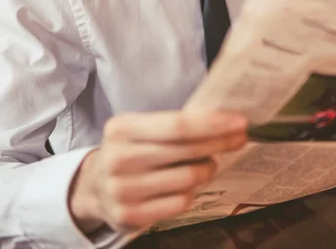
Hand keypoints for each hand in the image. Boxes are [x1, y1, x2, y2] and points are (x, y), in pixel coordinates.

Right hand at [69, 110, 247, 234]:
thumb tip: (223, 121)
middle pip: (185, 151)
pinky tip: (189, 183)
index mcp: (122, 128)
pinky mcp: (129, 215)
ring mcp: (122, 189)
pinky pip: (180, 202)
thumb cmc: (130, 150)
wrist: (94, 185)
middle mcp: (119, 158)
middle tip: (240, 138)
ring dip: (207, 168)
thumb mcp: (140, 128)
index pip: (178, 125)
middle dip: (220, 143)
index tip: (239, 122)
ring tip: (208, 162)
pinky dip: (192, 191)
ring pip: (187, 178)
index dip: (212, 124)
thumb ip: (173, 124)